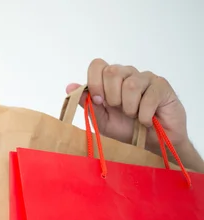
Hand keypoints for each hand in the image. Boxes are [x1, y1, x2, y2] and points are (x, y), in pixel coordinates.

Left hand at [66, 58, 187, 153]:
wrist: (151, 142)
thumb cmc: (126, 129)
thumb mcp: (101, 119)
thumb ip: (87, 103)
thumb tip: (69, 87)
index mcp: (110, 80)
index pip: (97, 65)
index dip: (95, 83)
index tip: (99, 101)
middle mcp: (127, 74)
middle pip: (112, 71)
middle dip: (112, 97)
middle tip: (119, 110)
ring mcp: (145, 78)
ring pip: (130, 84)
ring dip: (129, 107)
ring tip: (133, 115)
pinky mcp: (161, 86)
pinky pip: (148, 96)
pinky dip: (144, 114)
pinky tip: (146, 120)